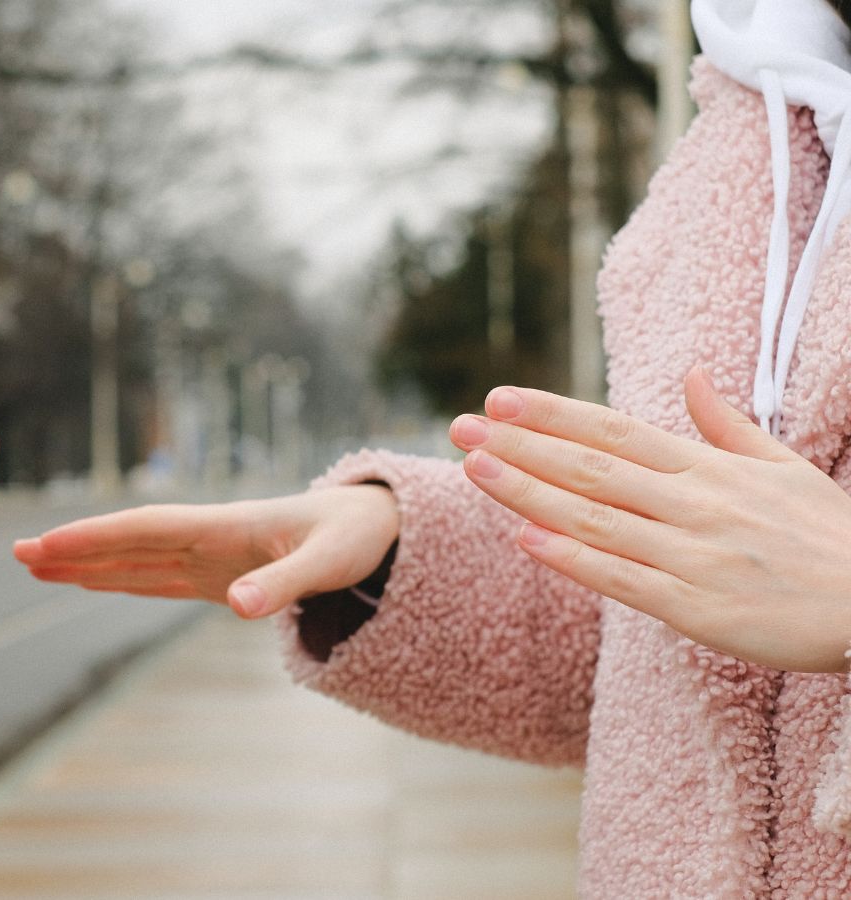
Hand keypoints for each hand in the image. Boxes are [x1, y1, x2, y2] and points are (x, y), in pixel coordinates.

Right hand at [14, 486, 398, 618]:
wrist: (376, 526)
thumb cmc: (354, 538)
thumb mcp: (327, 563)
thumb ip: (282, 584)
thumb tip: (237, 606)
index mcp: (222, 527)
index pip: (144, 530)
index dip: (94, 538)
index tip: (47, 543)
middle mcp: (205, 538)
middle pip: (126, 542)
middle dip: (72, 547)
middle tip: (14, 552)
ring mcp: (207, 556)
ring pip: (133, 558)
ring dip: (85, 561)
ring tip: (34, 564)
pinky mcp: (217, 574)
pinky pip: (155, 576)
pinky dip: (118, 577)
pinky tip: (89, 579)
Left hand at [450, 367, 850, 672]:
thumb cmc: (831, 538)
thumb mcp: (784, 467)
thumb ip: (726, 424)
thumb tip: (691, 374)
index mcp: (710, 469)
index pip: (615, 432)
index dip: (554, 414)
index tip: (500, 399)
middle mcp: (695, 505)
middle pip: (591, 468)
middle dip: (521, 445)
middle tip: (460, 427)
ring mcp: (694, 556)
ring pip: (596, 518)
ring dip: (529, 493)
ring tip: (476, 468)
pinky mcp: (698, 610)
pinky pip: (624, 580)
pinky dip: (574, 559)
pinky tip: (527, 540)